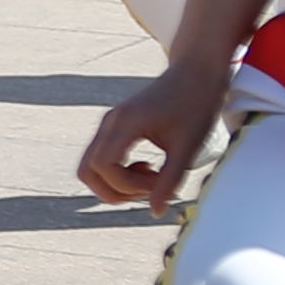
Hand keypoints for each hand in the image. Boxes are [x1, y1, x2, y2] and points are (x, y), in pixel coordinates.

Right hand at [77, 66, 225, 210]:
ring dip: (116, 183)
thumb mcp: (188, 147)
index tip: (159, 185)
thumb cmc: (196, 104)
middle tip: (149, 189)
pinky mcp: (115, 126)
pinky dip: (118, 172)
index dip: (128, 186)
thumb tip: (156, 212)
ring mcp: (109, 123)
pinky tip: (147, 168)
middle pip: (87, 170)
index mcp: (126, 122)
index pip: (104, 166)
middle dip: (114, 191)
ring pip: (90, 166)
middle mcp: (110, 122)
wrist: (197, 71)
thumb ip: (170, 180)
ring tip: (149, 179)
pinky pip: (101, 157)